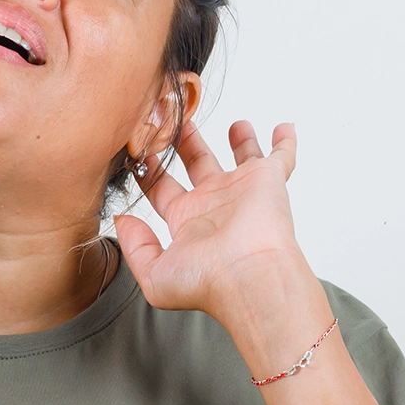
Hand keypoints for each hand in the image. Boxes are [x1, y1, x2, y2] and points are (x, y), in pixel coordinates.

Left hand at [114, 121, 311, 328]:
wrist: (249, 277)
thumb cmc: (206, 281)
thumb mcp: (153, 273)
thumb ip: (135, 246)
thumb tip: (121, 221)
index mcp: (185, 221)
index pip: (162, 189)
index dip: (150, 170)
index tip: (139, 148)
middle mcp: (214, 204)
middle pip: (197, 164)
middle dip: (187, 144)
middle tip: (175, 122)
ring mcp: (242, 191)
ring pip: (241, 158)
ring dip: (239, 141)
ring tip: (235, 124)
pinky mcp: (268, 181)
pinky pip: (281, 156)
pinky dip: (283, 142)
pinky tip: (283, 128)